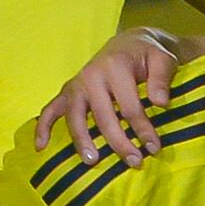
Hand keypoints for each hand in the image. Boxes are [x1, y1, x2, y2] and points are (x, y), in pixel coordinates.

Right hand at [30, 29, 180, 161]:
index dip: (142, 130)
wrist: (129, 43)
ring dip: (82, 141)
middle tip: (134, 162)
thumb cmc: (147, 55)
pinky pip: (50, 110)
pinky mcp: (67, 92)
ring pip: (75, 117)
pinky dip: (43, 128)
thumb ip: (162, 78)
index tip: (154, 148)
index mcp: (115, 66)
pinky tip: (41, 147)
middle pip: (103, 116)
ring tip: (92, 161)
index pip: (129, 106)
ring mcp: (76, 84)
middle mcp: (91, 75)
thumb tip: (160, 103)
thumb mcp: (163, 59)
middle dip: (119, 142)